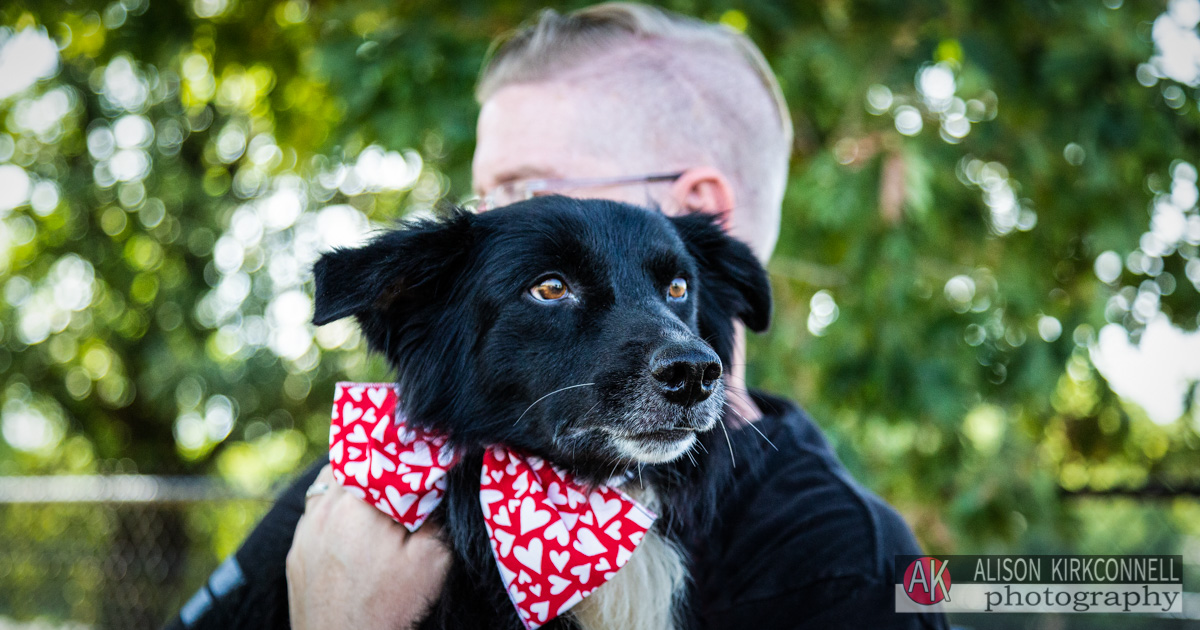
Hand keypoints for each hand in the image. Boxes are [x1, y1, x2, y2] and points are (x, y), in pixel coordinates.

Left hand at [286, 464, 450, 629]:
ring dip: (350, 486)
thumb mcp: (432, 559)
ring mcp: (305, 531)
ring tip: (374, 501)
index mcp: (358, 502)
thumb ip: (437, 512)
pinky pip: (314, 516)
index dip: (402, 455)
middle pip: (351, 465)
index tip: (420, 461)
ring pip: (328, 486)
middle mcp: (325, 508)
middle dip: (376, 468)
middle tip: (399, 481)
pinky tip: (351, 531)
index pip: (381, 456)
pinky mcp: (296, 554)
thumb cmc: (389, 607)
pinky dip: (333, 513)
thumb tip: (437, 483)